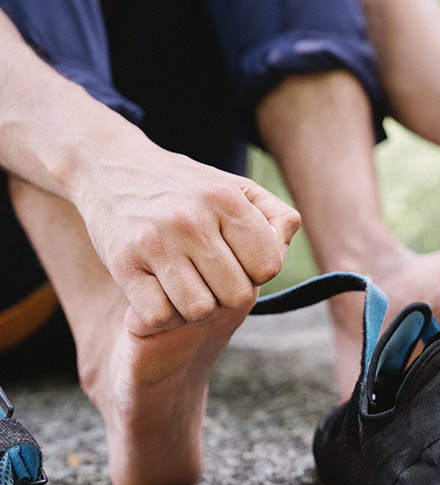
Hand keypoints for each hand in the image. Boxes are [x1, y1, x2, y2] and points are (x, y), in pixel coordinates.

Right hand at [79, 148, 300, 334]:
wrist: (110, 167)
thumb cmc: (185, 188)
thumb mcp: (234, 187)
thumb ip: (274, 217)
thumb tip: (284, 246)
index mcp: (226, 199)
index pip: (268, 266)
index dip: (256, 271)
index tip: (237, 259)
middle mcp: (192, 220)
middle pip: (237, 295)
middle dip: (228, 293)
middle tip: (210, 276)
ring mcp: (156, 243)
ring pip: (201, 311)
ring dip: (198, 308)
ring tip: (188, 286)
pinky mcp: (123, 264)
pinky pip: (160, 317)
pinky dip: (165, 314)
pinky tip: (162, 292)